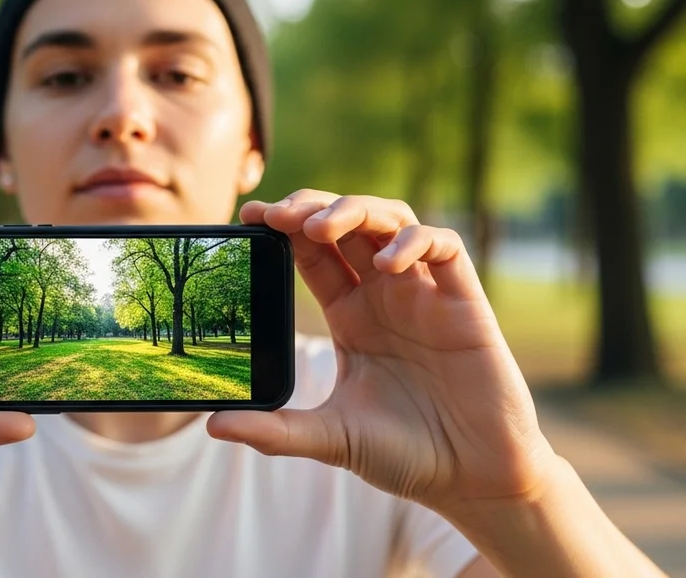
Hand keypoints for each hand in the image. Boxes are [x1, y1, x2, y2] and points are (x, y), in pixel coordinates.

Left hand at [208, 190, 555, 514]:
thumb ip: (275, 430)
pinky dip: (414, 241)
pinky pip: (442, 246)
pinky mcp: (464, 300)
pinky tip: (388, 264)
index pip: (311, 252)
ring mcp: (423, 293)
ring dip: (354, 210)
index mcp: (350, 315)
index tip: (250, 218)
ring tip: (319, 227)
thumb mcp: (331, 439)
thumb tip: (211, 426)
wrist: (473, 478)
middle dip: (312, 206)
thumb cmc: (406, 454)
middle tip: (278, 215)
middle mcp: (384, 294)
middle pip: (347, 222)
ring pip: (390, 219)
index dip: (283, 228)